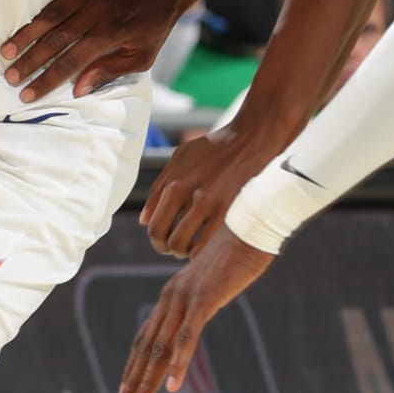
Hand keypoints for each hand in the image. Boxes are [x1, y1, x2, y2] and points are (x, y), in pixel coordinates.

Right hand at [2, 0, 193, 101]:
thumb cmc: (157, 20)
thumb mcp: (144, 54)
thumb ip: (111, 70)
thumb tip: (78, 89)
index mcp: (111, 35)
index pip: (71, 63)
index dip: (46, 80)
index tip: (26, 94)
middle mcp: (98, 13)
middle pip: (55, 41)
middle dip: (30, 61)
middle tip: (9, 76)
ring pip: (51, 15)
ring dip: (26, 35)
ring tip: (6, 51)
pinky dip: (41, 11)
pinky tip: (25, 25)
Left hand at [116, 226, 273, 392]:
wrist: (249, 225)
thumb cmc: (236, 252)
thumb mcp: (213, 282)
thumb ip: (202, 299)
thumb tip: (200, 311)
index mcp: (171, 297)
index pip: (145, 338)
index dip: (134, 367)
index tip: (125, 392)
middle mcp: (171, 299)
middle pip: (145, 348)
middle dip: (133, 381)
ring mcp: (185, 300)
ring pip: (159, 348)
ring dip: (147, 381)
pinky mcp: (204, 300)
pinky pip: (187, 337)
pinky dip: (178, 363)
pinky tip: (172, 387)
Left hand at [142, 123, 278, 258]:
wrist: (250, 141)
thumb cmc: (213, 149)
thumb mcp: (179, 159)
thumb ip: (158, 189)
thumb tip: (143, 221)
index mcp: (175, 184)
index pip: (155, 227)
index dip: (156, 241)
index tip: (163, 242)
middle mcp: (191, 196)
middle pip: (169, 241)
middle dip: (168, 249)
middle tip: (175, 248)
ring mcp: (212, 205)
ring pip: (188, 246)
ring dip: (186, 252)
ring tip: (191, 246)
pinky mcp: (230, 211)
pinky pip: (209, 244)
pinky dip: (203, 250)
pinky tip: (206, 245)